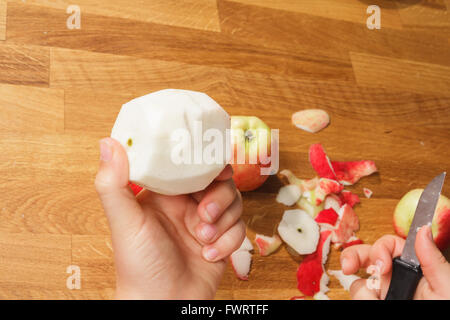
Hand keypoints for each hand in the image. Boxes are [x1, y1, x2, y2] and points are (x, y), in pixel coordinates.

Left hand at [95, 138, 244, 298]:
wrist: (163, 305)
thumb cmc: (138, 266)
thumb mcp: (125, 222)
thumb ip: (113, 184)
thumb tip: (108, 143)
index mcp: (165, 193)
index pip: (190, 164)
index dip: (204, 161)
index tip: (213, 167)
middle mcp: (187, 204)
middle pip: (219, 181)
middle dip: (218, 197)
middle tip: (204, 214)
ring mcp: (206, 222)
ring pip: (234, 202)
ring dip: (224, 221)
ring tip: (203, 238)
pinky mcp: (221, 239)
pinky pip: (240, 228)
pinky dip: (228, 241)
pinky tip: (209, 254)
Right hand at [341, 226, 449, 299]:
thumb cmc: (445, 310)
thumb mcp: (445, 289)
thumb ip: (433, 260)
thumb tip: (423, 229)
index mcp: (414, 270)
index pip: (389, 246)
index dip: (380, 250)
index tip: (382, 265)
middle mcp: (395, 281)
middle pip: (365, 258)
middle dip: (353, 258)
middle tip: (348, 266)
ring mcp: (382, 297)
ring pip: (357, 284)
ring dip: (364, 293)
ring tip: (380, 301)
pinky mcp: (373, 304)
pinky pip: (356, 300)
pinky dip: (364, 300)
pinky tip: (376, 303)